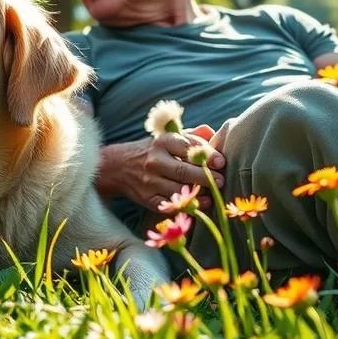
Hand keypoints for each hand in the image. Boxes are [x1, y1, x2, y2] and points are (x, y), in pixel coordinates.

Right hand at [97, 129, 225, 212]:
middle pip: (184, 170)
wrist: (117, 167)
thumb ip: (191, 136)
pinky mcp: (148, 198)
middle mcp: (155, 161)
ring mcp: (150, 181)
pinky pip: (170, 205)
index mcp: (162, 142)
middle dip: (206, 176)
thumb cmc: (150, 151)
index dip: (207, 154)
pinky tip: (199, 204)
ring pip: (178, 190)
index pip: (187, 146)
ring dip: (198, 193)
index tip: (221, 161)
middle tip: (221, 180)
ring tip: (212, 194)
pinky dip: (186, 206)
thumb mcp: (166, 138)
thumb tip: (212, 132)